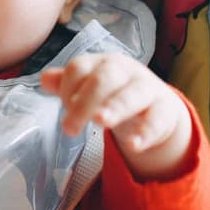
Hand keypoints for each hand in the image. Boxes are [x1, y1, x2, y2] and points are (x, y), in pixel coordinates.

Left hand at [41, 53, 193, 180]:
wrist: (157, 104)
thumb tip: (44, 80)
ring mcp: (146, 88)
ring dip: (115, 107)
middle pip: (104, 79)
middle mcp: (125, 70)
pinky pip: (156, 119)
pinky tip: (133, 146)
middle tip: (69, 127)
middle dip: (85, 101)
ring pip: (132, 95)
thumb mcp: (91, 87)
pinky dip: (145, 133)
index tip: (65, 108)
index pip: (79, 68)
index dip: (67, 89)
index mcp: (102, 63)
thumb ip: (67, 85)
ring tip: (100, 122)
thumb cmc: (114, 93)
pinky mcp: (164, 109)